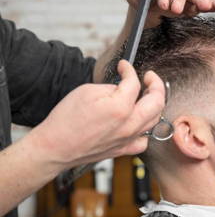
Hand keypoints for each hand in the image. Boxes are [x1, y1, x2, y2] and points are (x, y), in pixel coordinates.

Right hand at [30, 60, 164, 168]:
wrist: (55, 148)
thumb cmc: (66, 121)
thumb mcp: (87, 91)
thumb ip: (111, 88)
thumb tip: (123, 88)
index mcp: (120, 108)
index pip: (134, 83)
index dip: (129, 70)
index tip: (124, 67)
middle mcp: (129, 125)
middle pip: (157, 101)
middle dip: (156, 84)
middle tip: (148, 77)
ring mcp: (129, 139)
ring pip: (155, 120)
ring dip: (154, 104)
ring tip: (146, 96)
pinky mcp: (124, 150)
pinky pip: (145, 140)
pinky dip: (146, 129)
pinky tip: (139, 122)